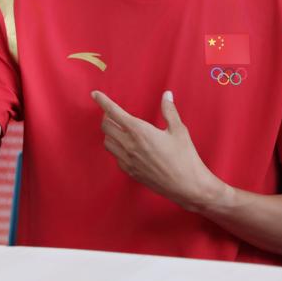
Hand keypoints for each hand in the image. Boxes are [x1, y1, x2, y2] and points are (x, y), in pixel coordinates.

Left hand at [92, 90, 223, 211]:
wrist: (186, 186)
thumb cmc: (184, 157)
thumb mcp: (179, 130)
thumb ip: (169, 110)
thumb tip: (167, 94)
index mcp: (140, 131)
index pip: (114, 112)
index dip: (102, 101)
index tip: (95, 94)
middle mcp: (129, 145)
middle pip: (106, 126)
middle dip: (106, 116)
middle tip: (113, 113)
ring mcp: (128, 160)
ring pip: (107, 142)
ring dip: (109, 133)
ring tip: (119, 128)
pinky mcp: (130, 171)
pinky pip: (115, 156)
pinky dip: (116, 147)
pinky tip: (126, 146)